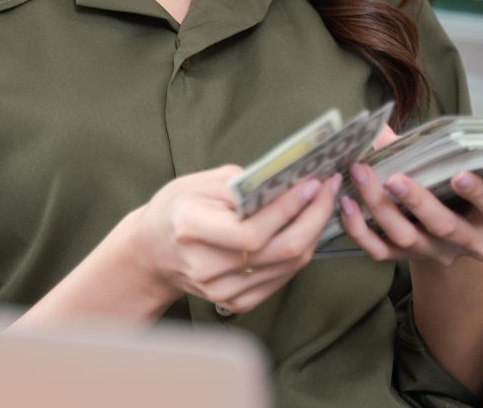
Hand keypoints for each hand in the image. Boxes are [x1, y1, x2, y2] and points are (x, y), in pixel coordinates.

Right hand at [130, 165, 341, 313]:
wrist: (154, 252)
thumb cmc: (178, 209)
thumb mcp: (200, 182)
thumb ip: (243, 183)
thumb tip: (289, 181)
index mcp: (192, 231)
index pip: (253, 232)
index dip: (289, 209)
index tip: (313, 183)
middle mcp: (207, 268)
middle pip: (280, 251)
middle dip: (314, 217)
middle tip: (329, 188)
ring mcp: (223, 292)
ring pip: (289, 265)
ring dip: (313, 231)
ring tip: (322, 202)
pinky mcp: (237, 302)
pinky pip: (283, 277)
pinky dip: (300, 251)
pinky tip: (304, 227)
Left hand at [339, 126, 482, 266]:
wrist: (454, 234)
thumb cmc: (459, 190)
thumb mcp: (464, 170)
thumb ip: (435, 151)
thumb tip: (384, 129)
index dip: (477, 192)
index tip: (459, 175)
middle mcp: (471, 240)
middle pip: (444, 226)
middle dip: (417, 201)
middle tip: (393, 178)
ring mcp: (440, 253)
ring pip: (409, 238)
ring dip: (382, 208)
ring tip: (361, 180)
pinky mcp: (410, 260)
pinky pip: (381, 251)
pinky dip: (360, 230)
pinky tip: (347, 205)